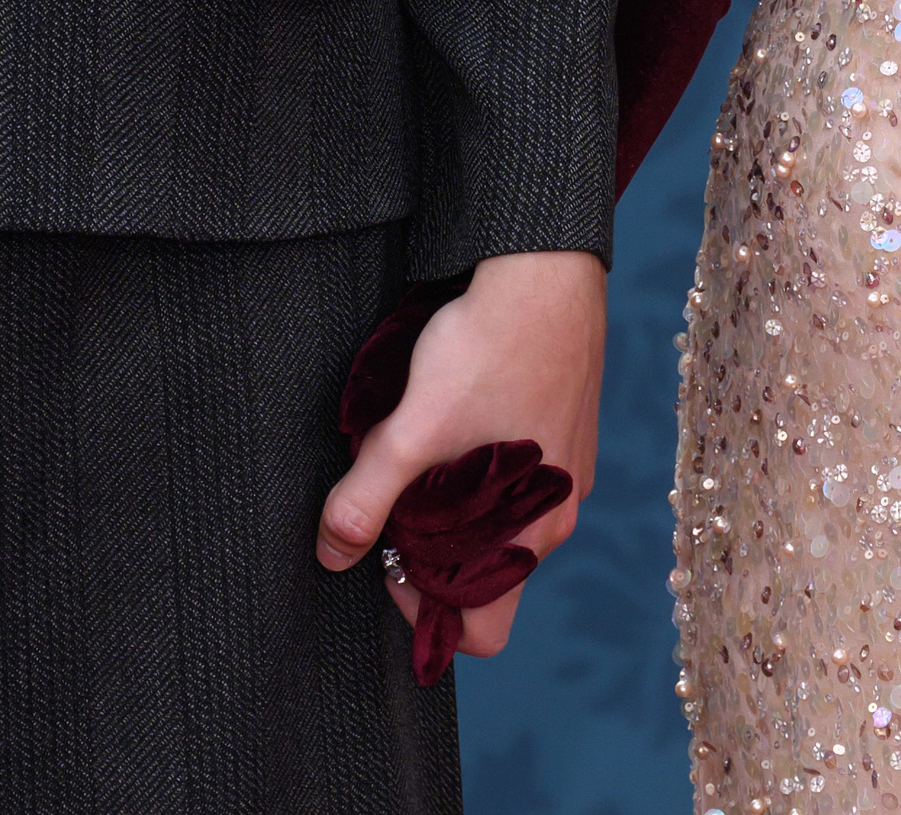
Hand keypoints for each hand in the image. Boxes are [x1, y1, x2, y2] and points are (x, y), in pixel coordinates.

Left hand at [317, 250, 603, 666]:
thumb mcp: (413, 429)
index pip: (481, 631)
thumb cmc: (486, 350)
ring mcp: (568, 474)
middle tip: (395, 494)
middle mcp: (556, 516)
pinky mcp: (569, 430)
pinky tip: (459, 414)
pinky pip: (522, 480)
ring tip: (421, 447)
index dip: (425, 611)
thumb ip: (368, 497)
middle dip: (434, 552)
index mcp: (528, 535)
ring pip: (503, 523)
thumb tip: (332, 553)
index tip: (391, 557)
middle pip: (487, 576)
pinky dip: (485, 468)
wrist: (545, 269)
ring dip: (457, 507)